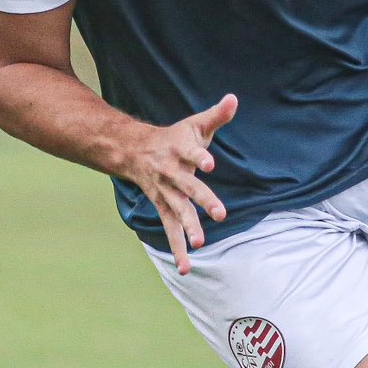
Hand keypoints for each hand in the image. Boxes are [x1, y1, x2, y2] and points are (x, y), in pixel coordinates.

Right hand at [122, 94, 236, 274]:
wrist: (133, 151)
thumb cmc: (174, 137)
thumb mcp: (194, 124)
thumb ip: (217, 115)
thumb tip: (234, 99)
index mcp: (180, 150)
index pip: (192, 153)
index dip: (200, 157)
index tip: (210, 163)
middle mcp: (171, 173)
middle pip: (188, 187)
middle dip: (203, 200)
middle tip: (219, 214)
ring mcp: (166, 192)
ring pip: (177, 211)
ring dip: (188, 228)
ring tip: (200, 243)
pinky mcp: (164, 207)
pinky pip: (170, 230)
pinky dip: (177, 249)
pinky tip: (186, 268)